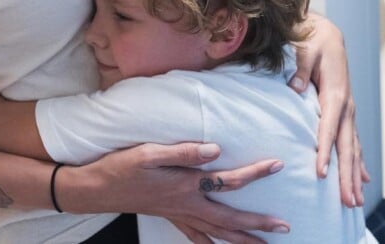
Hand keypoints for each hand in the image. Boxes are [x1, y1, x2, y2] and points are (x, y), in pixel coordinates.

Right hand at [59, 143, 288, 242]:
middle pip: (230, 217)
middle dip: (259, 223)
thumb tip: (216, 150)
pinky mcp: (169, 216)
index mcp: (186, 186)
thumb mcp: (150, 153)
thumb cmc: (123, 167)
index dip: (254, 173)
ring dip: (242, 239)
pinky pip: (195, 236)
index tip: (277, 165)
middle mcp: (187, 204)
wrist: (99, 188)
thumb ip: (184, 151)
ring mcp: (178, 214)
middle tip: (284, 227)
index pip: (228, 180)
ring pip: (217, 232)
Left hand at [290, 13, 369, 205]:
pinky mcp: (345, 112)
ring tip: (355, 200)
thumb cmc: (314, 42)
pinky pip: (353, 141)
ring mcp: (348, 111)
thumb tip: (295, 88)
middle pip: (346, 146)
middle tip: (348, 201)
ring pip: (353, 148)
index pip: (329, 128)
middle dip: (347, 175)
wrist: (327, 35)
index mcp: (334, 94)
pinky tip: (363, 179)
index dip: (324, 151)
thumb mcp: (306, 51)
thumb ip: (301, 69)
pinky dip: (358, 161)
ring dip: (355, 175)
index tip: (321, 173)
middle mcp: (345, 106)